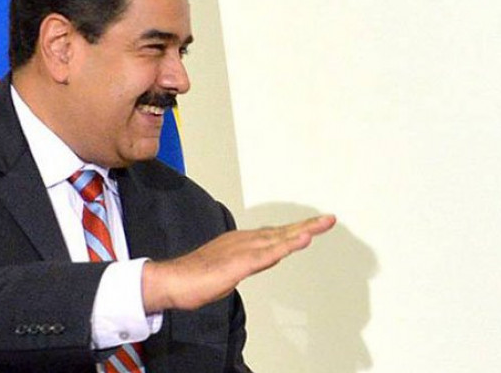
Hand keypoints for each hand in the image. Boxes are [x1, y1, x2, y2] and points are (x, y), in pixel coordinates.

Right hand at [142, 214, 335, 311]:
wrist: (171, 281)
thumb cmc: (194, 277)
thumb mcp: (228, 272)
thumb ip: (245, 264)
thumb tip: (257, 261)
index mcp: (241, 243)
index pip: (275, 235)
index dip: (296, 230)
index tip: (315, 226)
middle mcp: (244, 241)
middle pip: (281, 233)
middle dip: (307, 226)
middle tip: (329, 219)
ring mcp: (241, 251)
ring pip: (277, 239)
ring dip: (301, 232)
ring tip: (322, 224)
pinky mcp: (238, 263)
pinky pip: (266, 255)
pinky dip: (285, 246)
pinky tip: (301, 241)